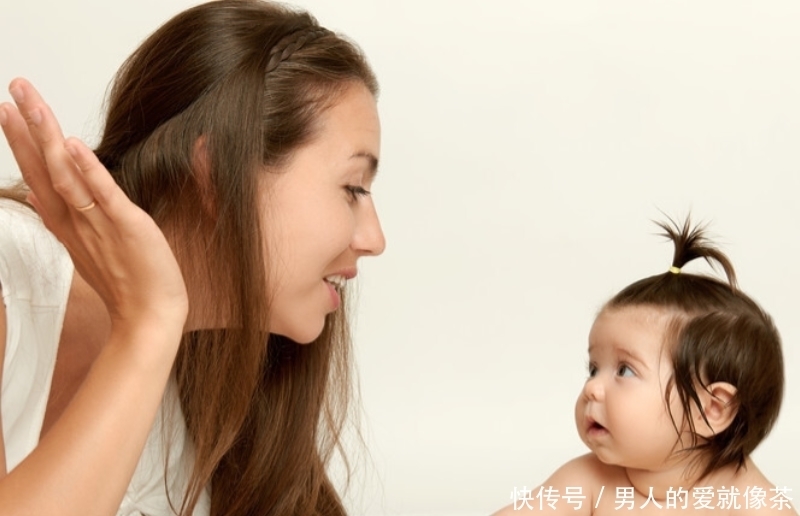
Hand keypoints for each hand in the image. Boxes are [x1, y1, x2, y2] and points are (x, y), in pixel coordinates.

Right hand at [0, 78, 187, 331]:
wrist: (149, 315)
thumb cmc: (124, 281)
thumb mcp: (87, 245)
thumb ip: (63, 217)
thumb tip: (37, 196)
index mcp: (68, 222)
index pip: (38, 174)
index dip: (22, 142)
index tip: (8, 110)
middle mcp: (76, 220)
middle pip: (44, 168)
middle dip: (26, 129)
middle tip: (12, 91)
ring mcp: (98, 223)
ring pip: (66, 175)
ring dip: (47, 138)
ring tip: (31, 104)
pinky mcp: (127, 226)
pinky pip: (104, 195)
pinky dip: (89, 171)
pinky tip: (73, 145)